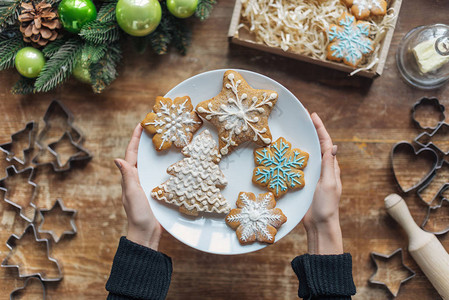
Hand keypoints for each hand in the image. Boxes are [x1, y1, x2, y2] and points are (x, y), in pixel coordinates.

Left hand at [114, 124, 161, 249]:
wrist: (146, 234)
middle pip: (140, 156)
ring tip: (164, 140)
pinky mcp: (155, 192)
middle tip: (154, 128)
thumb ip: (127, 177)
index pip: (131, 154)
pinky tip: (172, 163)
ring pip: (150, 164)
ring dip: (154, 152)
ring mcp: (146, 186)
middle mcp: (137, 180)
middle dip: (145, 142)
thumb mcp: (132, 194)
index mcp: (130, 178)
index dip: (135, 139)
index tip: (140, 125)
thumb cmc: (138, 214)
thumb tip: (117, 159)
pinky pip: (158, 174)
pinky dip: (162, 165)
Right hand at [302, 113, 342, 254]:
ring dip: (303, 142)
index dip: (320, 129)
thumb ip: (329, 166)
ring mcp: (314, 176)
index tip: (312, 115)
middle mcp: (323, 169)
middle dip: (312, 131)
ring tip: (294, 130)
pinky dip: (295, 156)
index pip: (326, 143)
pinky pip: (300, 166)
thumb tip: (332, 146)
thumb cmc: (325, 206)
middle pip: (318, 145)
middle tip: (302, 118)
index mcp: (331, 167)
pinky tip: (287, 153)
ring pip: (309, 154)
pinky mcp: (304, 183)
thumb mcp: (328, 185)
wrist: (319, 225)